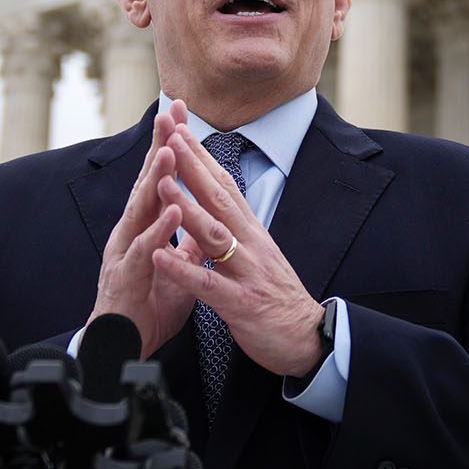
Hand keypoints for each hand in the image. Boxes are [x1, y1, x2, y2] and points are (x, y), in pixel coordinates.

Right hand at [89, 100, 197, 357]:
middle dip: (159, 147)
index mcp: (148, 226)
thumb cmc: (148, 303)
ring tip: (170, 151)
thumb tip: (201, 219)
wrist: (124, 346)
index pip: (162, 179)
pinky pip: (144, 251)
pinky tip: (172, 213)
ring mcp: (126, 252)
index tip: (182, 112)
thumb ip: (187, 241)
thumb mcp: (177, 267)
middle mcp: (133, 232)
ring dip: (155, 181)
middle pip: (147, 183)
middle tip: (170, 113)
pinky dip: (158, 231)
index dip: (172, 146)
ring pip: (141, 210)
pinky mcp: (126, 278)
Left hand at [149, 124, 324, 377]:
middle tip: (172, 136)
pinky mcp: (241, 304)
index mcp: (252, 233)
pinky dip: (182, 269)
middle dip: (193, 167)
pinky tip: (160, 256)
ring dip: (187, 208)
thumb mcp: (258, 255)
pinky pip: (208, 284)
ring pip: (214, 234)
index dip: (203, 159)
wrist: (308, 338)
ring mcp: (247, 272)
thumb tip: (218, 204)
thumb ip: (237, 230)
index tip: (182, 131)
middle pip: (219, 199)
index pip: (225, 187)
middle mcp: (251, 244)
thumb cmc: (278, 298)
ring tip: (161, 184)